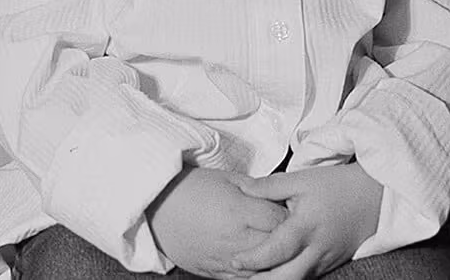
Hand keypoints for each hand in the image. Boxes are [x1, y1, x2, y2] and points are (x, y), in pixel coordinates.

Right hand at [146, 167, 288, 279]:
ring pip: (264, 270)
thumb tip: (281, 196)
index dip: (292, 215)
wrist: (154, 207)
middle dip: (288, 240)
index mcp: (239, 212)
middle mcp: (235, 240)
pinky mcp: (214, 273)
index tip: (296, 210)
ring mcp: (224, 260)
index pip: (281, 220)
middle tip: (292, 231)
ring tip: (281, 250)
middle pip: (278, 248)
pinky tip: (263, 265)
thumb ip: (258, 189)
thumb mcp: (227, 179)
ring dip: (275, 261)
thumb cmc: (191, 187)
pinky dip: (257, 275)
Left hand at [231, 162, 382, 278]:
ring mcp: (325, 261)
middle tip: (238, 275)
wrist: (376, 196)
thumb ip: (270, 186)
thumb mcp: (303, 179)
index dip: (253, 259)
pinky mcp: (330, 265)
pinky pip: (306, 278)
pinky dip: (287, 278)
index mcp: (307, 227)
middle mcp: (317, 250)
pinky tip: (272, 273)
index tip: (234, 261)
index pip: (276, 251)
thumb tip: (242, 188)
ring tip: (250, 277)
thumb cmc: (339, 186)